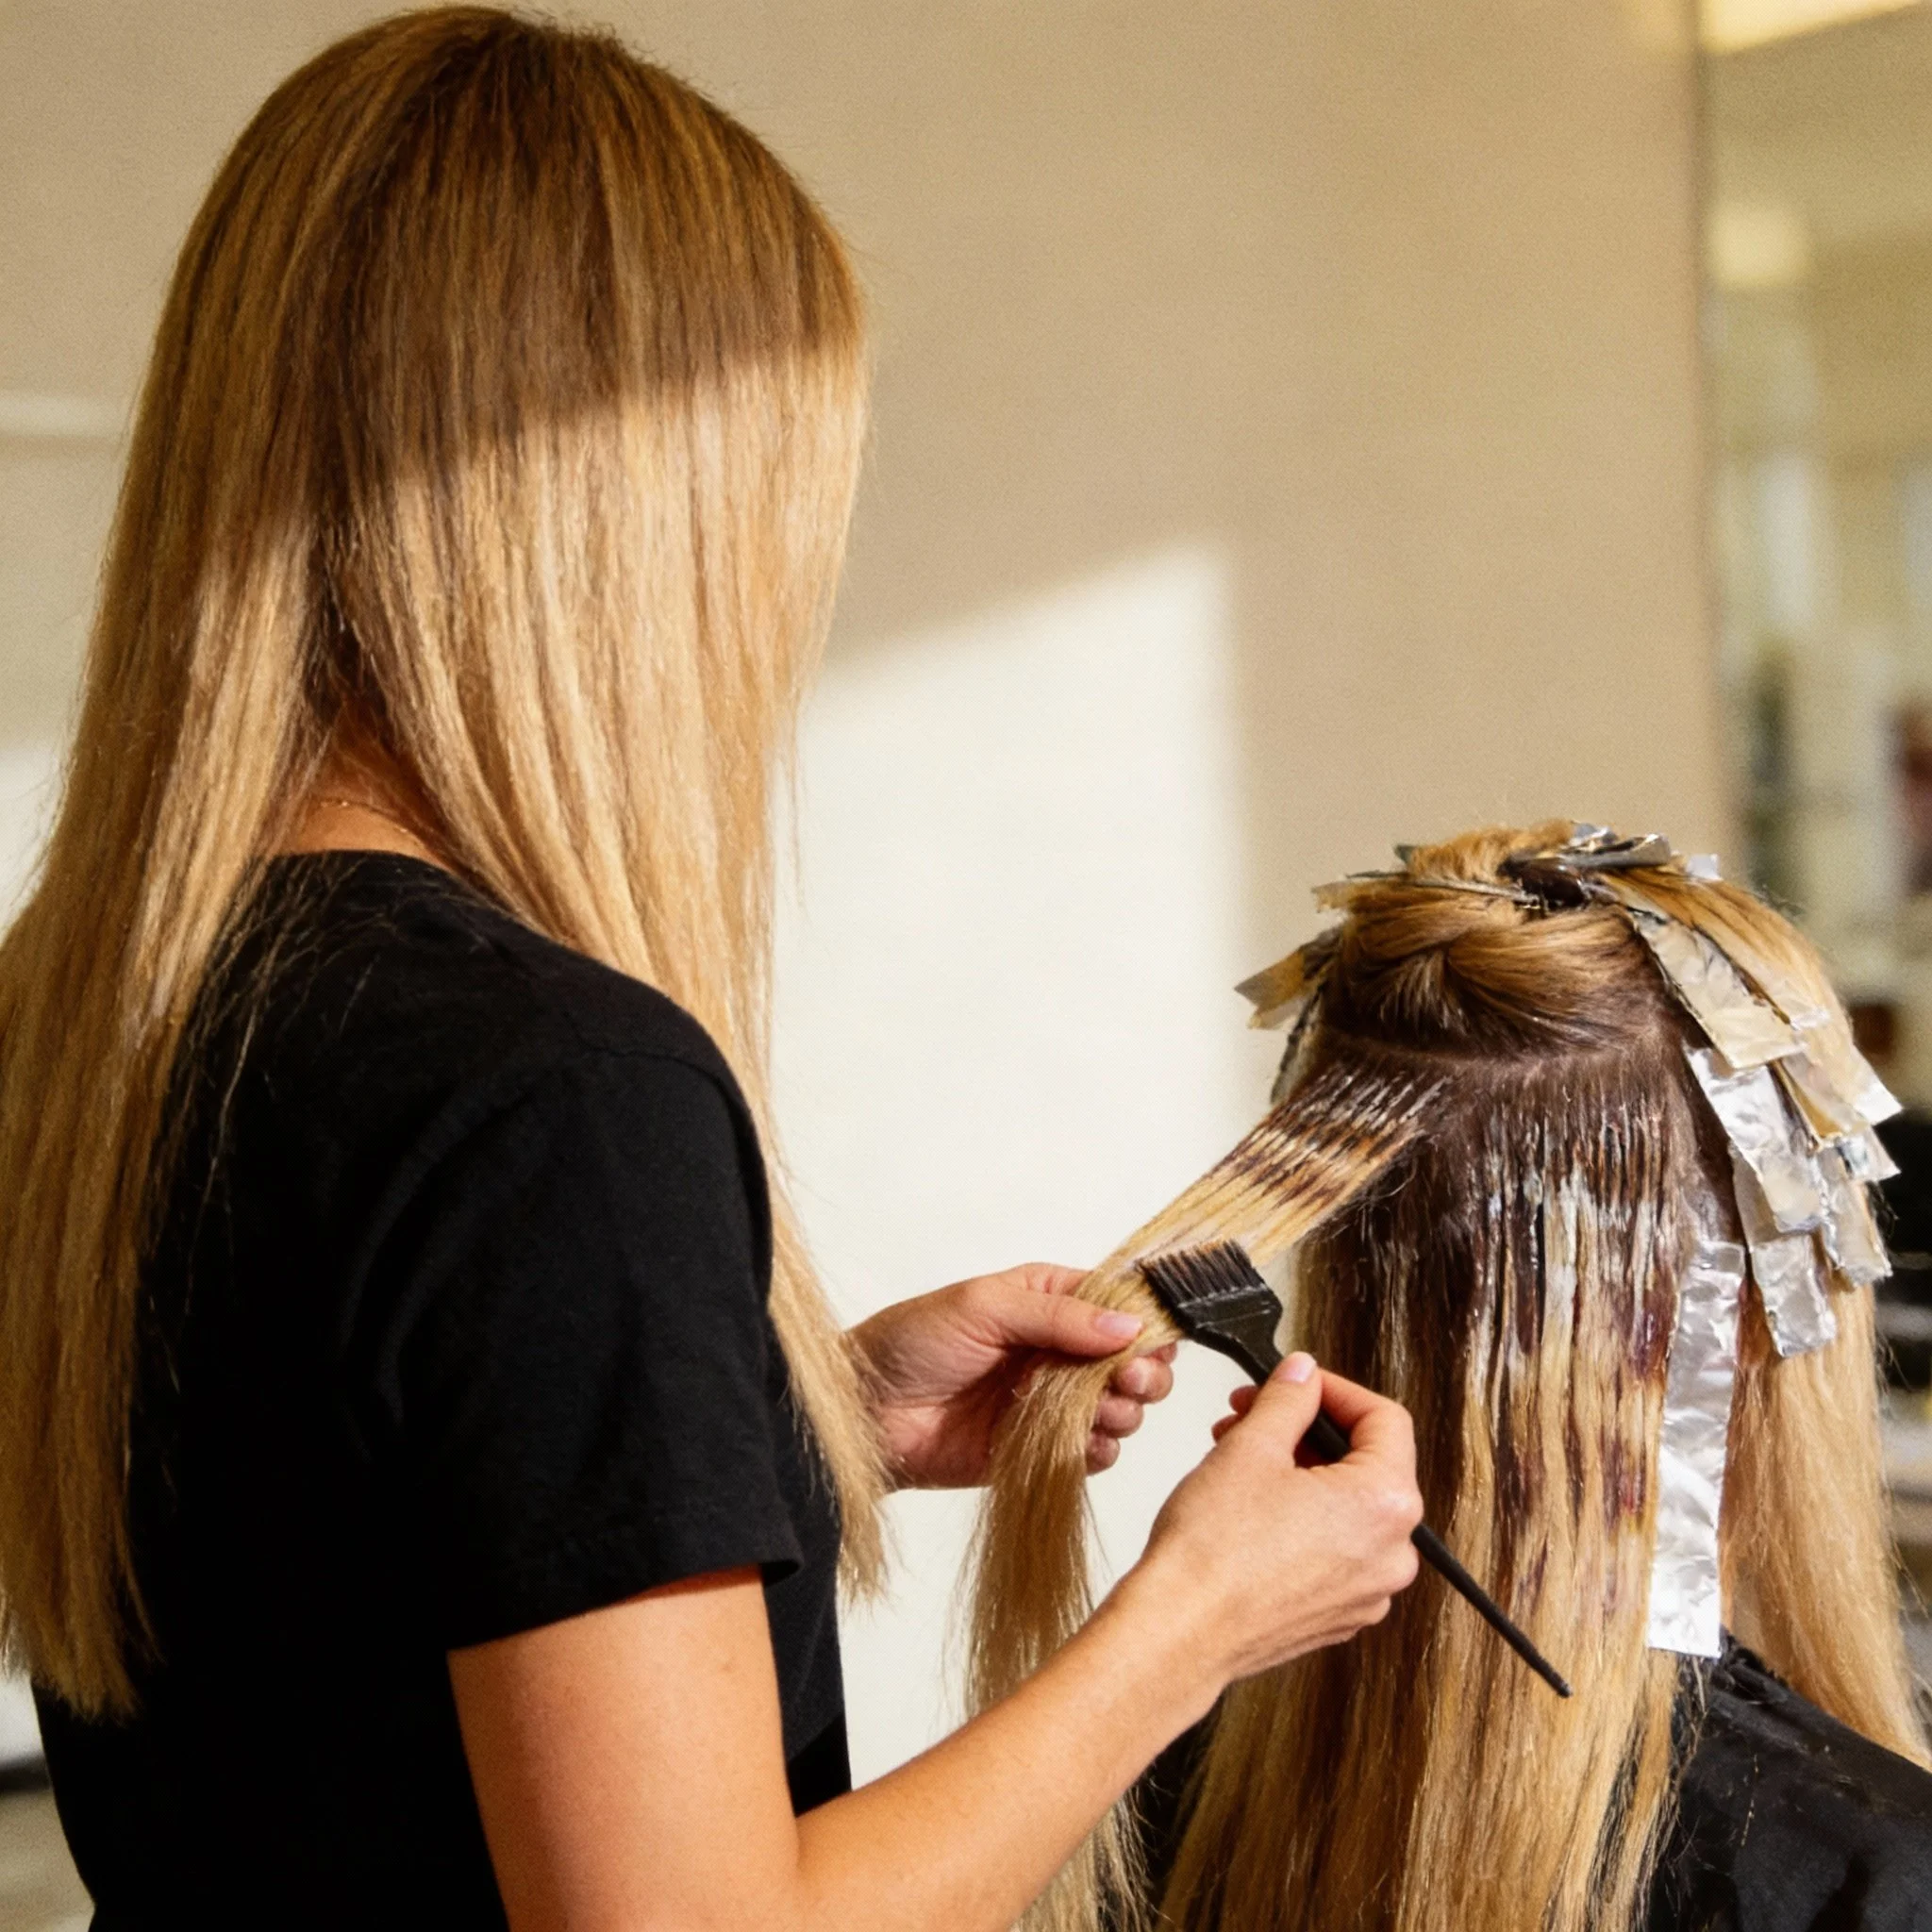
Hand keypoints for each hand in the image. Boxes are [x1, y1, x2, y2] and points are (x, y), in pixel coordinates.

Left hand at [851, 1264, 1178, 1488]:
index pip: (1118, 1306)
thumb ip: (1057, 1316)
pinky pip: (1092, 1453)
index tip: (1151, 1343)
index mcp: (1048, 1301)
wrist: (865, 1414)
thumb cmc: (911, 1343)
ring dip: (1124, 1411)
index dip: (1144, 1324)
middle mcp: (1058, 1350)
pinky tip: (1087, 1443)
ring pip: (1121, 1407)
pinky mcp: (1041, 1450)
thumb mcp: (983, 1308)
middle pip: (1132, 1360)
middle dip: (1141, 1371)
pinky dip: (1100, 1450)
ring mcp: (1052, 1402)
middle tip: (1127, 1381)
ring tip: (1102, 1412)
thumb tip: (1128, 1327)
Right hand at [1122, 1355, 1422, 1687]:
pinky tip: (1248, 1510)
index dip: (1334, 1389)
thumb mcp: (1251, 1447)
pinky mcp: (1336, 1616)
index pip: (1385, 1419)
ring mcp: (1367, 1592)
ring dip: (1298, 1474)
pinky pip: (1333, 1550)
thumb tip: (1303, 1375)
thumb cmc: (1212, 1551)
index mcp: (1387, 1505)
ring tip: (1238, 1460)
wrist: (1180, 1632)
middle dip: (1305, 1432)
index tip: (1297, 1382)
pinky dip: (1300, 1521)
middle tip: (1251, 1416)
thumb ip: (1289, 1398)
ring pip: (1345, 1508)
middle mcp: (1392, 1555)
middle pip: (1365, 1465)